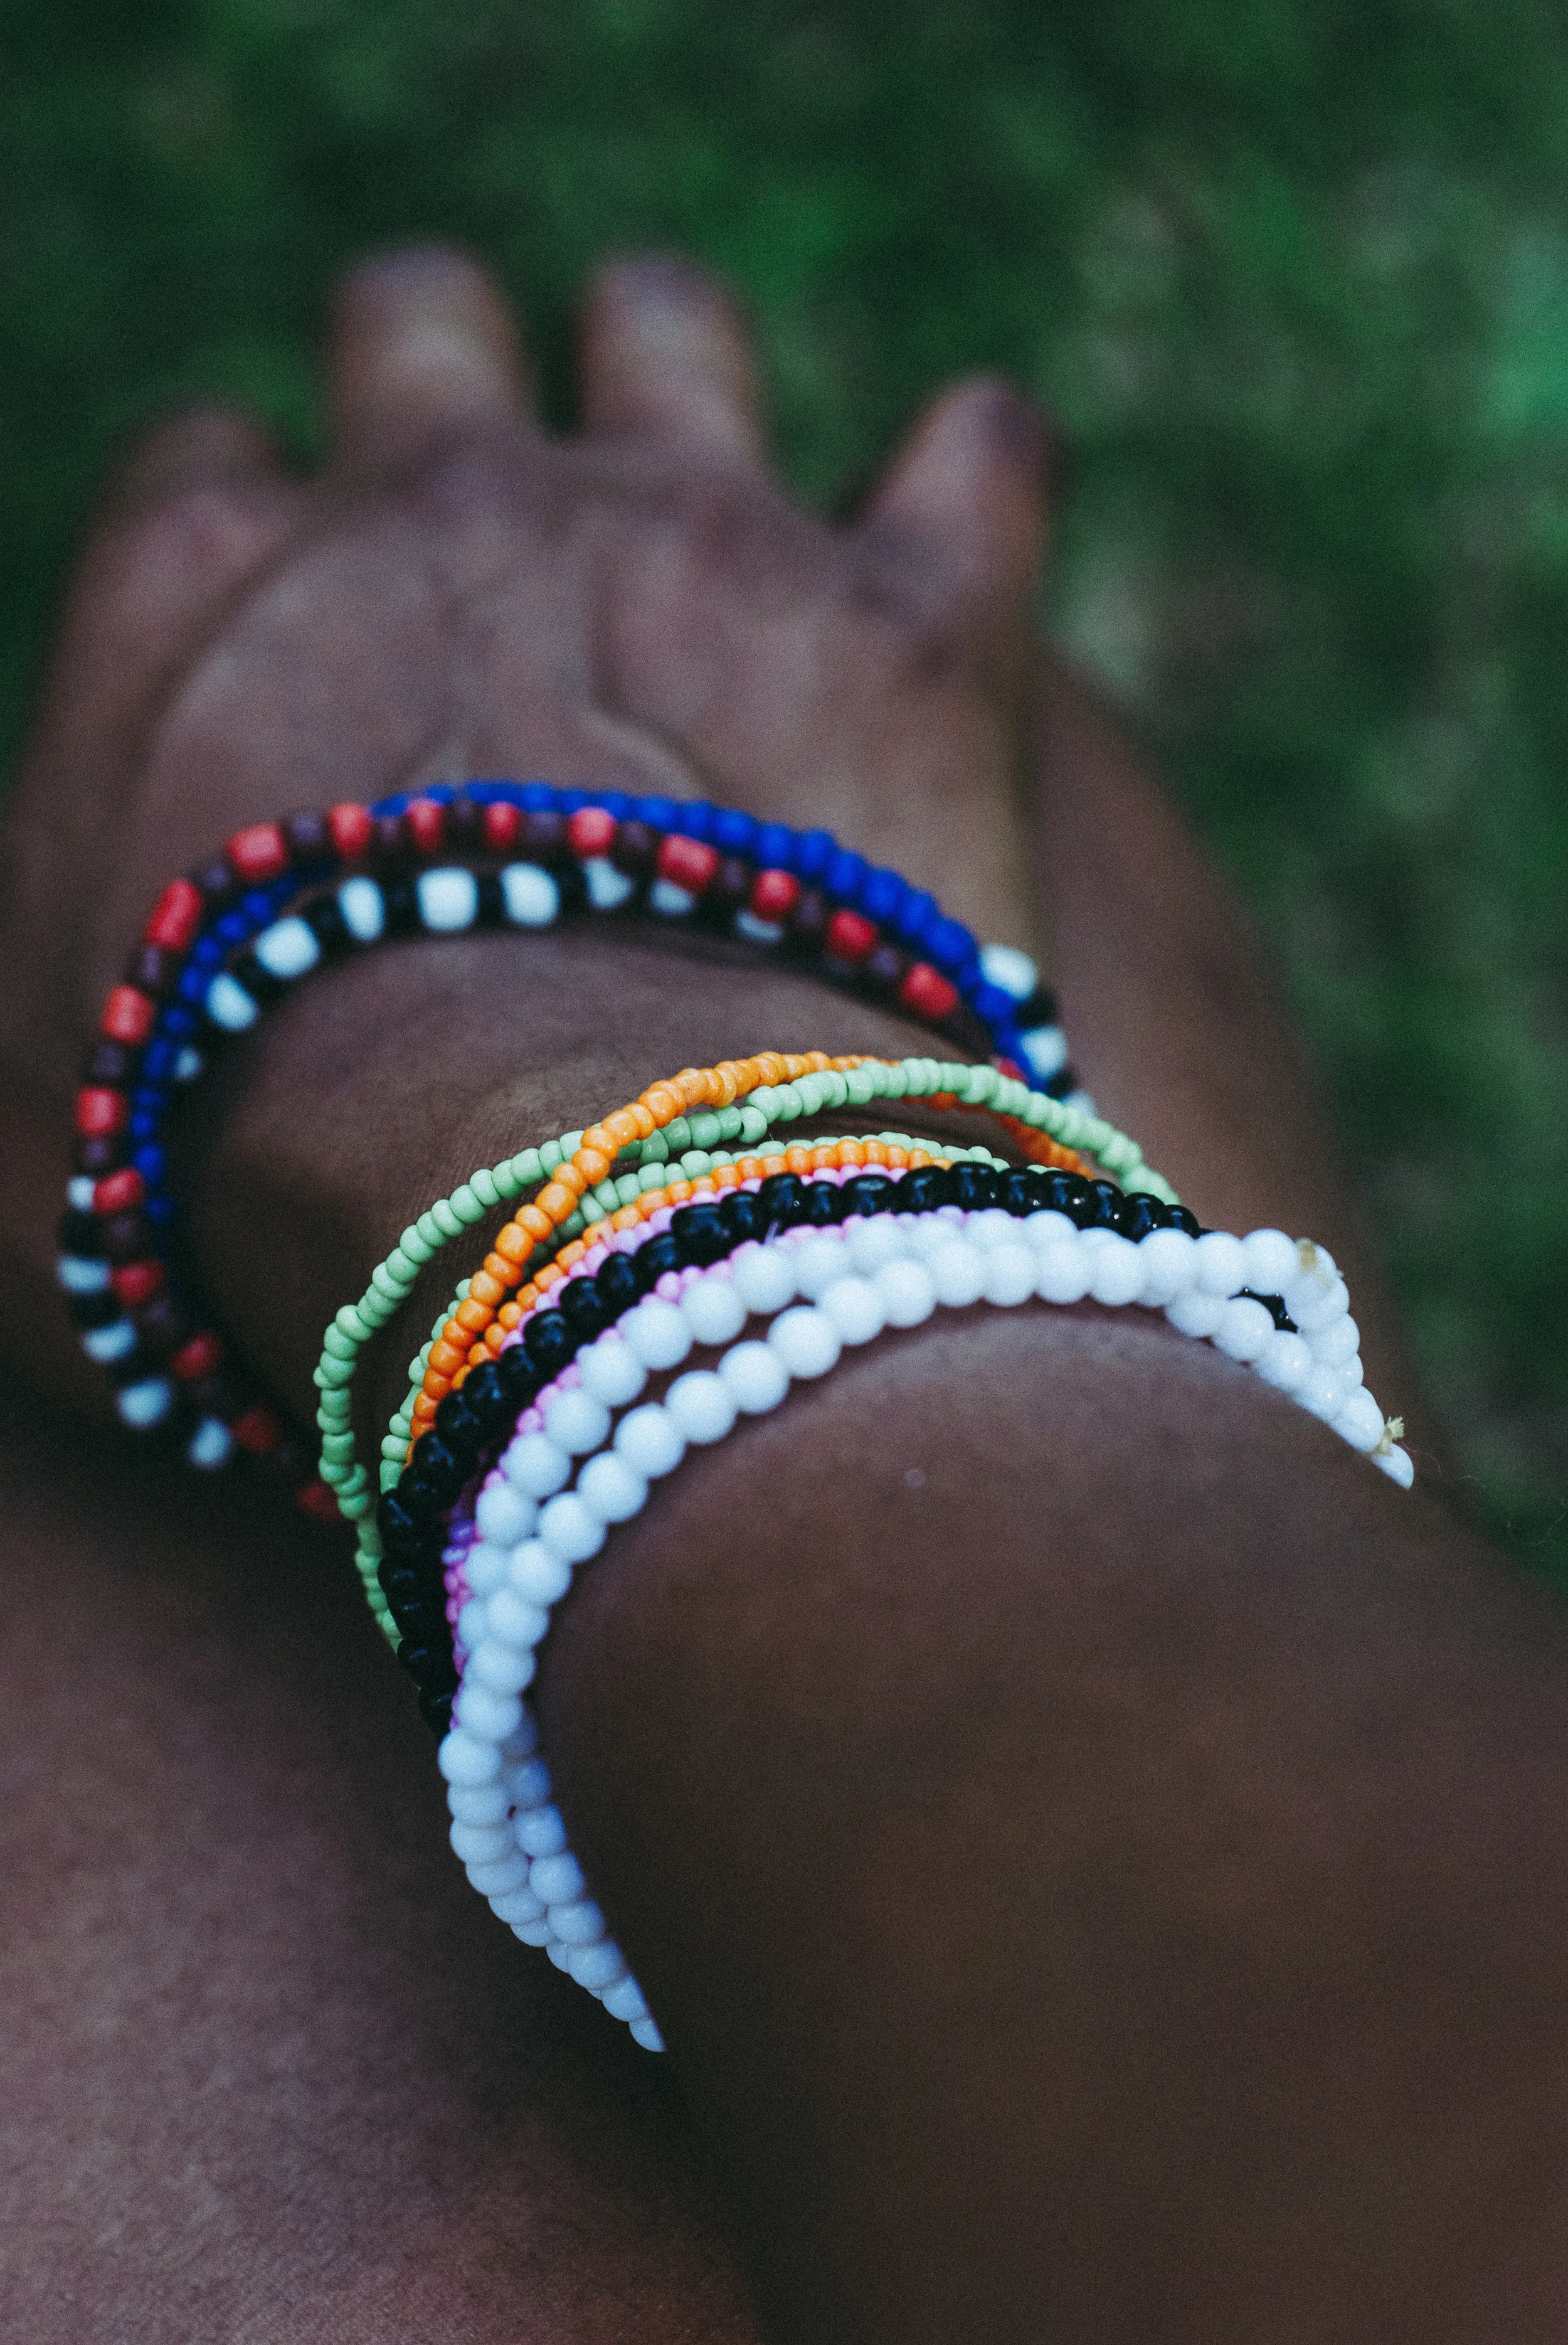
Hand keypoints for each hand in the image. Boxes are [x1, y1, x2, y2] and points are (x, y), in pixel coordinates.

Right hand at [0, 244, 1059, 1410]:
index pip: (212, 478)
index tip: (318, 669)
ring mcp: (689, 536)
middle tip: (501, 543)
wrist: (535, 1203)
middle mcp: (442, 504)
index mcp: (212, 586)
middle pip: (423, 332)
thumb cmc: (232, 1182)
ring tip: (714, 518)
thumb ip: (25, 952)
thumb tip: (57, 933)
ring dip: (679, 385)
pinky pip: (976, 454)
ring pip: (670, 326)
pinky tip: (951, 557)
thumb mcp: (12, 1085)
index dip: (265, 557)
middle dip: (450, 401)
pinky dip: (966, 488)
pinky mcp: (911, 626)